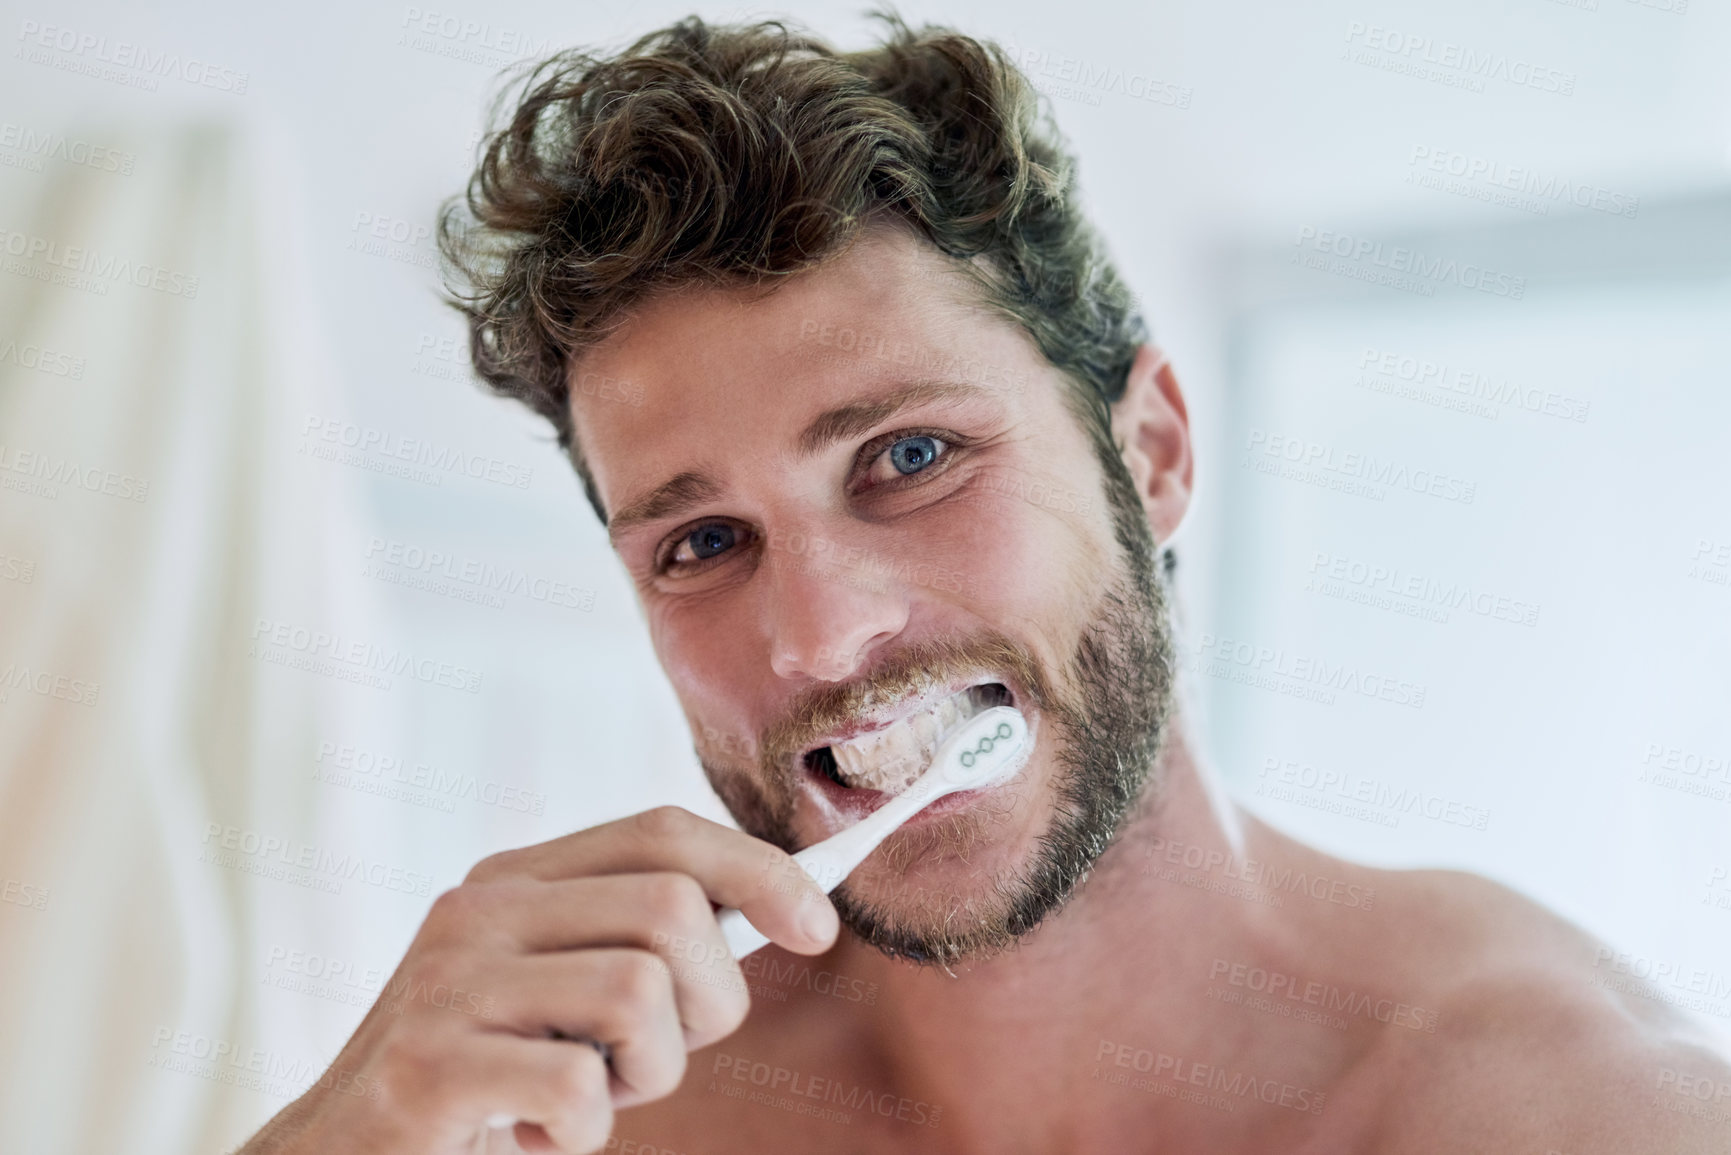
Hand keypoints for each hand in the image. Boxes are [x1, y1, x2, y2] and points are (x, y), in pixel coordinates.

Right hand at [237, 807, 838, 1153]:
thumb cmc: (483, 1078)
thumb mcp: (558, 987)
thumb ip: (636, 939)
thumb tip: (780, 909)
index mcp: (516, 877)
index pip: (663, 832)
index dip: (757, 870)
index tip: (819, 927)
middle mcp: (478, 909)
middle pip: (671, 909)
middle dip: (707, 1002)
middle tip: (651, 1060)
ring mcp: (446, 983)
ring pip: (639, 993)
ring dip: (648, 1075)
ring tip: (589, 1098)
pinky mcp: (426, 1067)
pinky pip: (579, 1090)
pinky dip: (583, 1134)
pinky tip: (532, 1136)